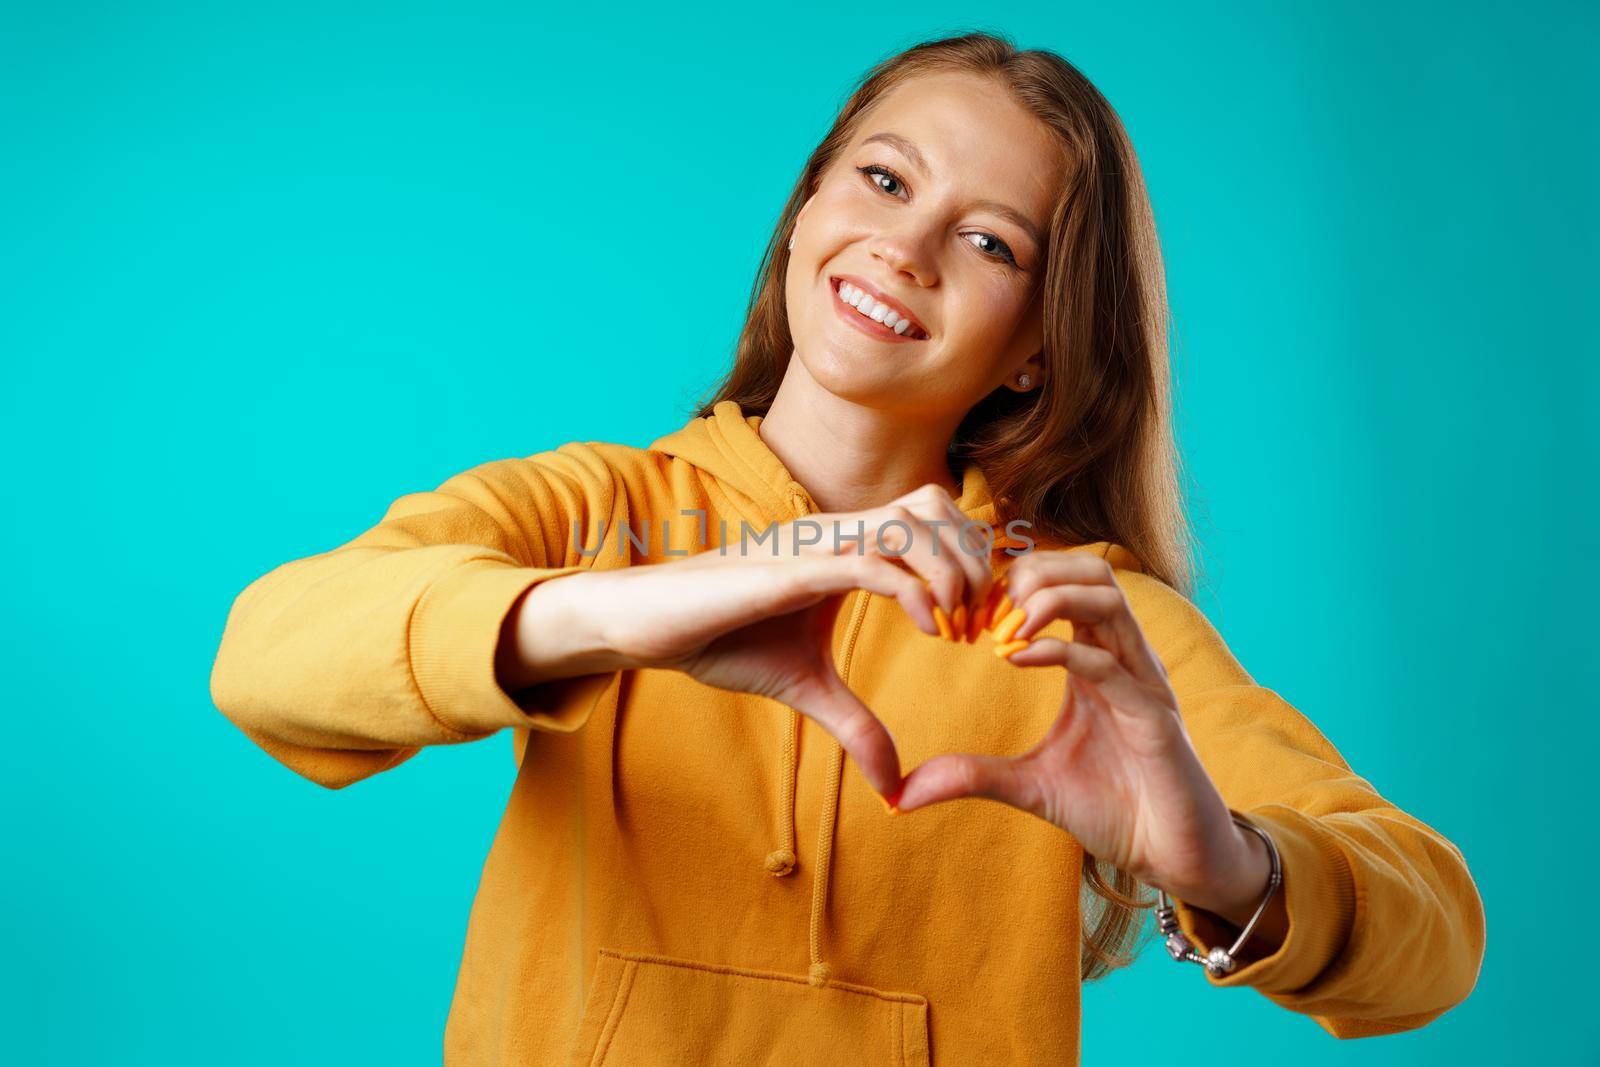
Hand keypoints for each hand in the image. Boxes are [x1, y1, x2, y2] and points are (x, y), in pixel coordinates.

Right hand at [503, 483, 996, 801]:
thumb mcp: (805, 688)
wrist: (651, 627)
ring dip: (953, 569)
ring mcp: (815, 543)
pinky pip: (870, 561)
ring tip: (961, 625)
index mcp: (845, 543)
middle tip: (983, 621)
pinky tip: (934, 629)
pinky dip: (916, 589)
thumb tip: (893, 784)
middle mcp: (835, 530)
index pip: (932, 517)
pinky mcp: (792, 569)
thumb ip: (855, 724)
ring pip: (911, 521)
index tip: (983, 621)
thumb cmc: (722, 640)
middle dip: (975, 558)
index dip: (970, 558)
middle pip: (935, 504)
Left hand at [893, 550, 1272, 917]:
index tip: (965, 615)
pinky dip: (1061, 650)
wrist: (1173, 858)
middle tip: (983, 611)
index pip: (1063, 584)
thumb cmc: (1113, 810)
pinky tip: (1015, 658)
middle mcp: (1124, 658)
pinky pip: (1112, 662)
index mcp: (1097, 660)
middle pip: (1089, 571)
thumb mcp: (1028, 786)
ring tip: (1002, 629)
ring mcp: (1143, 682)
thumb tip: (900, 794)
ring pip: (1108, 597)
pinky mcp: (1155, 717)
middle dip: (1032, 575)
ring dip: (1048, 598)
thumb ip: (971, 775)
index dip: (1011, 585)